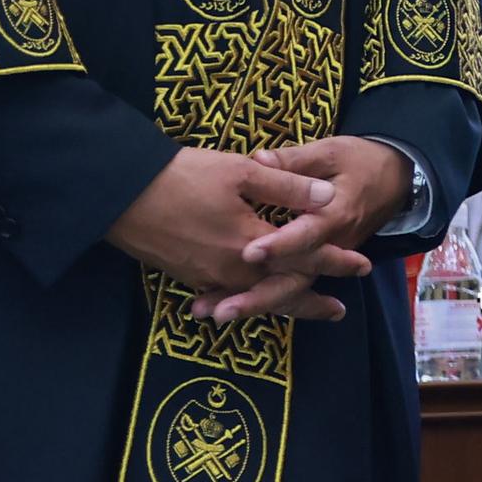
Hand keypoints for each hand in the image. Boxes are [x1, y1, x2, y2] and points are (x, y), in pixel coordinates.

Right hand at [104, 146, 336, 293]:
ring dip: (281, 303)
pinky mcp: (187, 275)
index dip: (335, 261)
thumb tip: (326, 198)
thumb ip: (286, 185)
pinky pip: (228, 294)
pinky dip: (248, 299)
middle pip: (281, 292)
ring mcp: (207, 276)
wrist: (120, 194)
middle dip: (311, 301)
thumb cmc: (183, 176)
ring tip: (304, 310)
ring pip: (254, 297)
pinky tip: (252, 299)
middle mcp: (231, 270)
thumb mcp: (241, 170)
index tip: (362, 266)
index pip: (304, 257)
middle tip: (338, 311)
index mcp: (251, 244)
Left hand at [189, 137, 411, 324]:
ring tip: (214, 313)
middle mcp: (329, 246)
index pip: (305, 236)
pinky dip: (260, 298)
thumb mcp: (330, 152)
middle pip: (295, 279)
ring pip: (289, 290)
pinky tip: (226, 306)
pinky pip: (290, 286)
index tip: (248, 253)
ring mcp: (324, 259)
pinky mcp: (317, 263)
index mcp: (335, 215)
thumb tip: (258, 159)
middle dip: (257, 297)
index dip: (278, 246)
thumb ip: (294, 161)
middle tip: (221, 310)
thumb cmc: (360, 161)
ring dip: (252, 304)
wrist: (395, 178)